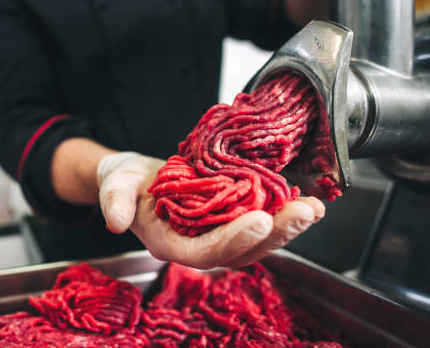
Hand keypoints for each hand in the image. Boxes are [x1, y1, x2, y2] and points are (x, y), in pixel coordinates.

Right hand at [97, 152, 324, 268]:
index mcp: (171, 244)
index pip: (205, 251)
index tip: (259, 219)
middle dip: (276, 233)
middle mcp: (199, 245)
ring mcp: (218, 235)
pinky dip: (284, 213)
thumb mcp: (114, 185)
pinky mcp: (231, 220)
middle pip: (242, 250)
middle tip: (304, 212)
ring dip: (288, 226)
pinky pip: (260, 222)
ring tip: (314, 207)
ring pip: (258, 241)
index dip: (232, 239)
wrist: (138, 179)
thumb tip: (114, 222)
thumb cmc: (126, 182)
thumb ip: (115, 201)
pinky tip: (308, 200)